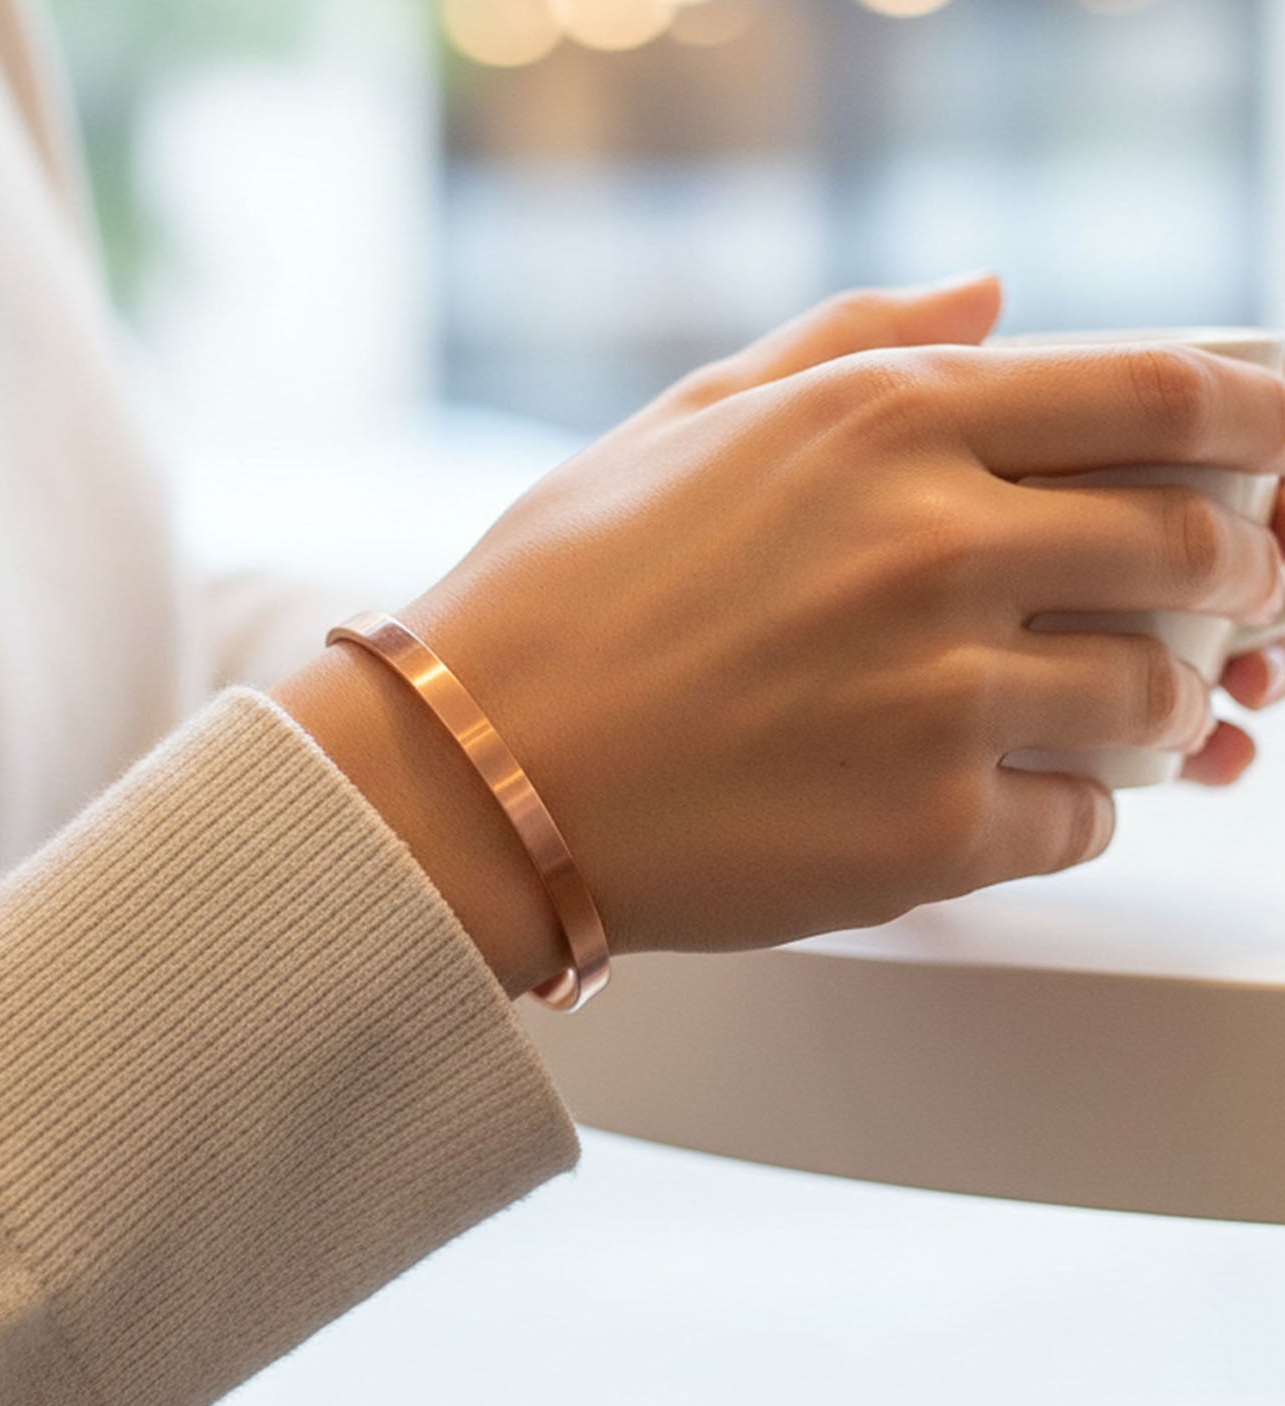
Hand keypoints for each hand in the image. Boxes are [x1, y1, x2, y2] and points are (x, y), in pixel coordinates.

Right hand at [394, 282, 1284, 961]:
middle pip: (1198, 544)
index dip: (1256, 422)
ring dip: (1157, 703)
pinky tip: (1005, 792)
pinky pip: (1083, 821)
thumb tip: (994, 297)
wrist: (470, 771)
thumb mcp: (687, 423)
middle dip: (1235, 574)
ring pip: (1157, 696)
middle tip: (1212, 600)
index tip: (1267, 457)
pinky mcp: (922, 837)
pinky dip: (1072, 807)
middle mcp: (932, 546)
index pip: (1165, 392)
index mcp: (884, 424)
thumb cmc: (561, 597)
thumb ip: (853, 340)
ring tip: (1111, 708)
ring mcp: (936, 698)